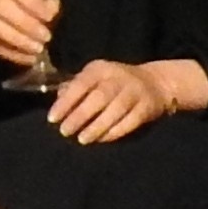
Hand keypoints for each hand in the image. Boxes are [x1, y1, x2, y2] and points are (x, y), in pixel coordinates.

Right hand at [0, 0, 58, 68]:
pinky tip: (29, 57)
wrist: (33, 17)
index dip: (30, 0)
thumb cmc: (44, 1)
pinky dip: (10, 52)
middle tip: (46, 36)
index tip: (49, 16)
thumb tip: (49, 9)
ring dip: (17, 39)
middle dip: (24, 23)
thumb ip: (50, 0)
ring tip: (38, 49)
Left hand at [45, 57, 207, 143]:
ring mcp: (135, 91)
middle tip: (65, 131)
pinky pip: (130, 121)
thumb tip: (58, 99)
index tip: (53, 118)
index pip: (81, 83)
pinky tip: (102, 139)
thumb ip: (75, 87)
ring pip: (116, 110)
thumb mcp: (94, 79)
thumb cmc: (114, 83)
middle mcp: (118, 77)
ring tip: (82, 139)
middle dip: (80, 115)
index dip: (66, 101)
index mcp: (100, 69)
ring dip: (97, 126)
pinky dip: (115, 131)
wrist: (155, 83)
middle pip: (99, 97)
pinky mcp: (147, 107)